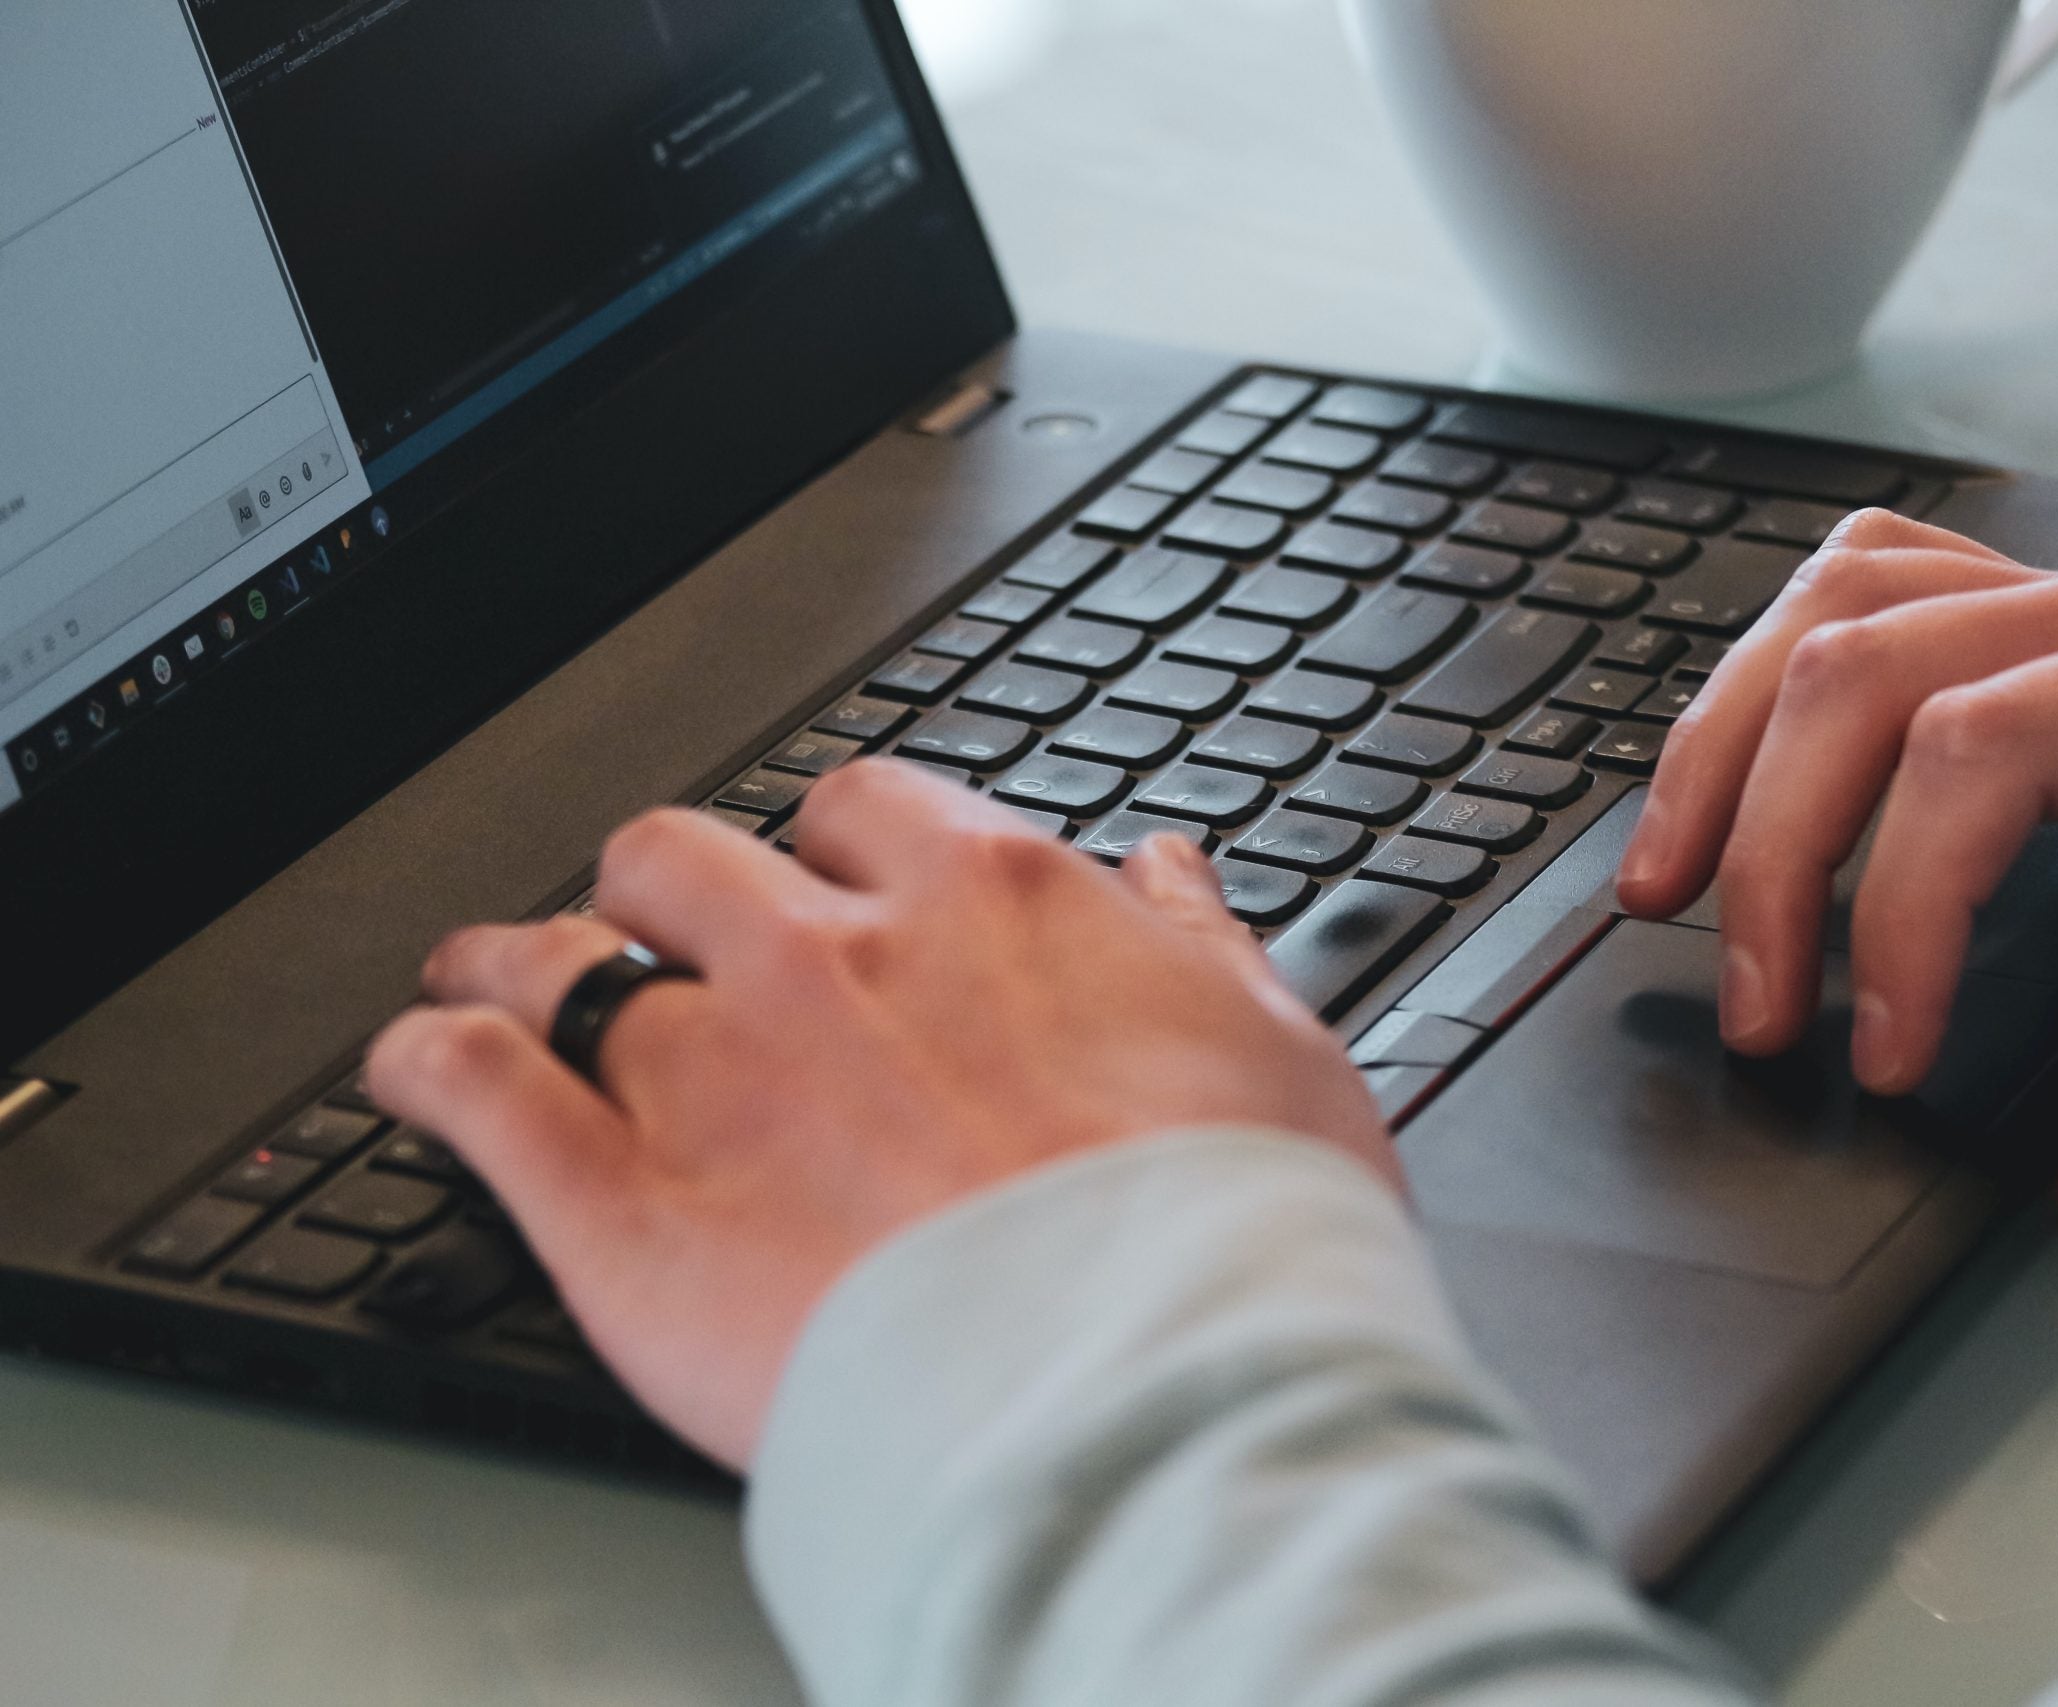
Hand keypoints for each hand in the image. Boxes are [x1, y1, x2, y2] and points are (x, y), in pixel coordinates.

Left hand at [368, 761, 1390, 1468]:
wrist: (1154, 1396)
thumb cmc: (1228, 1238)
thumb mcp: (1274, 1052)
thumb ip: (1199, 945)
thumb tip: (1169, 874)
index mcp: (987, 902)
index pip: (862, 810)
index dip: (831, 850)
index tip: (830, 888)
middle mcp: (832, 957)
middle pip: (683, 859)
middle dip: (661, 890)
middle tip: (658, 935)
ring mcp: (717, 1072)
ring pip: (559, 958)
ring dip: (517, 958)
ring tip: (488, 972)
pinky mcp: (625, 1207)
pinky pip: (480, 1092)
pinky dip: (429, 1064)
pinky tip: (415, 1065)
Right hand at [1617, 511, 2057, 1244]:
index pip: (1972, 756)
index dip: (1890, 909)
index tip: (1881, 1053)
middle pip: (1859, 671)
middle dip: (1765, 847)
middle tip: (1746, 1005)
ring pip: (1837, 605)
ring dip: (1728, 740)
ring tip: (1666, 878)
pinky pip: (1875, 582)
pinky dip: (1780, 668)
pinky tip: (1751, 756)